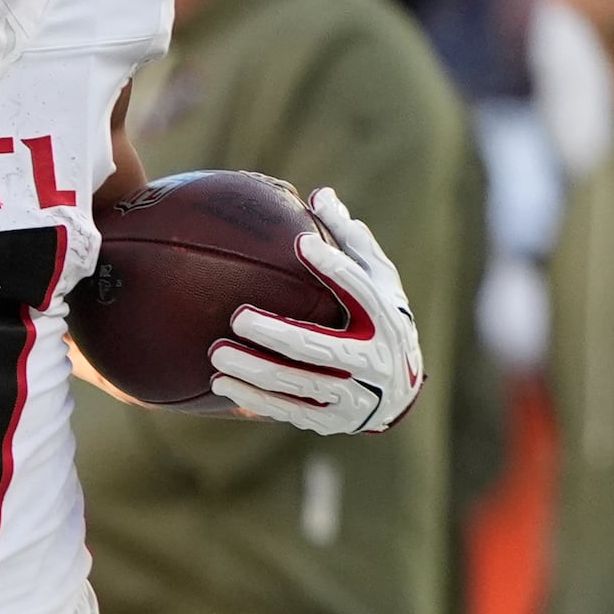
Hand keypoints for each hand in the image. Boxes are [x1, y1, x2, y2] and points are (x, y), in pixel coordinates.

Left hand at [211, 187, 422, 434]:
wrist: (398, 393)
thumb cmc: (379, 320)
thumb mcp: (378, 281)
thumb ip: (350, 241)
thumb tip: (320, 194)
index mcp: (385, 317)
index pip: (359, 290)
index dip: (332, 267)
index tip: (299, 244)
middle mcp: (373, 358)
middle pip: (322, 347)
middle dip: (279, 334)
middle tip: (237, 316)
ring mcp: (353, 394)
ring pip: (298, 383)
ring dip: (254, 370)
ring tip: (216, 353)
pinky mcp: (331, 419)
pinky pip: (288, 409)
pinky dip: (253, 398)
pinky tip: (219, 383)